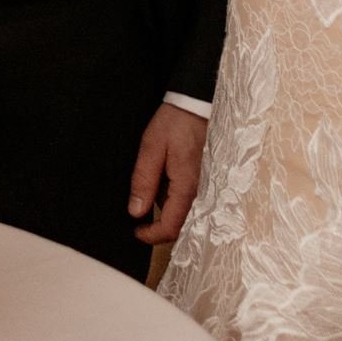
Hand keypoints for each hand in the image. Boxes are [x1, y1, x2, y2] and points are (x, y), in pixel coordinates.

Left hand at [128, 102, 206, 245]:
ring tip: (148, 196)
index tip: (136, 231)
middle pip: (181, 226)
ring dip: (167, 214)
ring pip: (186, 215)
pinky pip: (190, 201)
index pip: (171, 227)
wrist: (197, 104)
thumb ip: (144, 180)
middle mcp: (201, 193)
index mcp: (186, 187)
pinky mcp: (206, 181)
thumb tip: (136, 211)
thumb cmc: (175, 123)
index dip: (151, 235)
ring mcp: (206, 188)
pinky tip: (163, 186)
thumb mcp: (151, 147)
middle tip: (139, 217)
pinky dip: (175, 202)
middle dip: (159, 228)